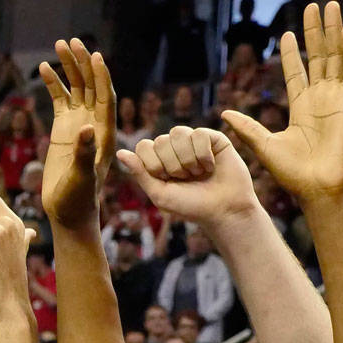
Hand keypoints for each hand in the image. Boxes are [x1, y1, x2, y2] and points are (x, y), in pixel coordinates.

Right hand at [39, 39, 114, 228]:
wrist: (68, 212)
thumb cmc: (79, 200)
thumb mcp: (82, 178)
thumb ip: (85, 153)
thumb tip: (86, 128)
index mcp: (105, 134)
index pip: (106, 98)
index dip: (101, 77)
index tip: (94, 56)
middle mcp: (94, 125)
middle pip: (91, 86)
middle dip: (82, 64)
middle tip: (72, 43)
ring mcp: (79, 125)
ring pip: (76, 89)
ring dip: (69, 68)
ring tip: (59, 45)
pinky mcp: (64, 130)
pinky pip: (60, 100)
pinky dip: (54, 84)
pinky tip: (44, 68)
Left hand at [118, 127, 259, 226]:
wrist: (223, 210)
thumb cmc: (191, 206)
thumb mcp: (160, 193)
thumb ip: (140, 172)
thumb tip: (119, 152)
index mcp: (159, 160)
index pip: (143, 146)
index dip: (153, 165)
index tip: (166, 180)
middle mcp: (175, 148)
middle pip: (160, 141)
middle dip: (172, 165)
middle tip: (186, 179)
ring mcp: (194, 141)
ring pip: (178, 133)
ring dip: (187, 160)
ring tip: (198, 173)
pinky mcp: (213, 138)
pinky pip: (199, 134)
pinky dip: (203, 155)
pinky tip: (211, 166)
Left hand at [222, 3, 342, 202]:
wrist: (318, 188)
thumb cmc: (293, 174)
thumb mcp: (263, 146)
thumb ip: (247, 127)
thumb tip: (224, 113)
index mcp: (300, 108)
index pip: (297, 72)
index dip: (292, 53)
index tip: (286, 34)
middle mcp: (320, 99)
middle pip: (318, 57)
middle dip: (316, 32)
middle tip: (315, 6)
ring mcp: (336, 99)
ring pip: (337, 57)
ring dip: (334, 32)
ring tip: (331, 7)